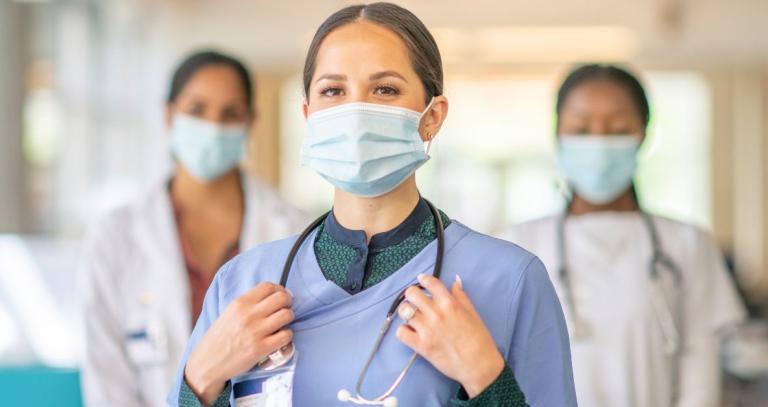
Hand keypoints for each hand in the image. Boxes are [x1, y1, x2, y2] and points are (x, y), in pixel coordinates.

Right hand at [184, 282, 293, 404]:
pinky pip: (286, 335)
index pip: (268, 286)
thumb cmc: (219, 338)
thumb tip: (272, 296)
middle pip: (281, 298)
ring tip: (282, 324)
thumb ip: (248, 303)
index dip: (280, 289)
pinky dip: (286, 336)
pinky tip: (279, 338)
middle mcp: (248, 315)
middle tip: (285, 309)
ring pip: (287, 315)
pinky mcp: (260, 349)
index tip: (282, 295)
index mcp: (239, 303)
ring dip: (288, 318)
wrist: (207, 363)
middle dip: (288, 302)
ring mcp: (255, 332)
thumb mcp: (229, 313)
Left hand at [396, 274, 503, 397]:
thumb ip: (461, 296)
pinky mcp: (421, 345)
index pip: (430, 283)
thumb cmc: (479, 339)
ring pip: (404, 311)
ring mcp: (426, 329)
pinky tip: (411, 331)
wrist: (479, 365)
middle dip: (413, 295)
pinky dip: (404, 330)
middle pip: (411, 293)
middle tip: (417, 301)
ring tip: (413, 316)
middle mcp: (436, 313)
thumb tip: (455, 282)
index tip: (422, 280)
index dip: (424, 279)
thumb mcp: (473, 313)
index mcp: (449, 303)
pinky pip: (401, 332)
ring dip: (407, 312)